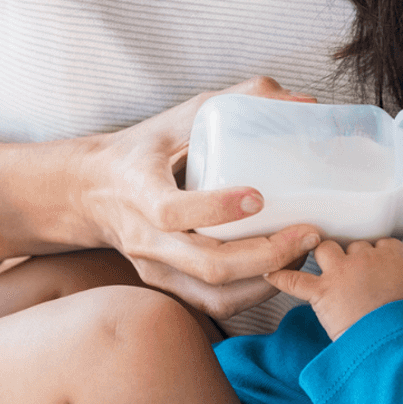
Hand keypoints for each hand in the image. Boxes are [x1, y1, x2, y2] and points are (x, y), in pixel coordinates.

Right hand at [76, 76, 325, 317]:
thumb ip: (240, 99)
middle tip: (308, 233)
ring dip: (268, 280)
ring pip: (216, 294)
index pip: (171, 212)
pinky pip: (215, 304)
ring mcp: (155, 268)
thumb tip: (304, 101)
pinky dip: (254, 294)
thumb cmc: (145, 149)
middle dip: (267, 255)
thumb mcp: (182, 115)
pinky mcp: (168, 286)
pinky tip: (280, 270)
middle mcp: (145, 238)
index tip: (259, 197)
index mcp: (138, 190)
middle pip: (208, 264)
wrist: (94, 191)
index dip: (216, 208)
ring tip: (302, 253)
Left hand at [265, 239, 402, 338]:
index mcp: (390, 256)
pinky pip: (294, 281)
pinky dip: (281, 278)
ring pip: (325, 249)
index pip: (383, 243)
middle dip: (351, 256)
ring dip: (322, 254)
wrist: (389, 334)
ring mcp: (341, 272)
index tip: (376, 261)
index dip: (377, 252)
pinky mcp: (322, 291)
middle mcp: (364, 258)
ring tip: (322, 263)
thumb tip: (401, 282)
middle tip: (352, 271)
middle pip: (353, 245)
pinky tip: (271, 274)